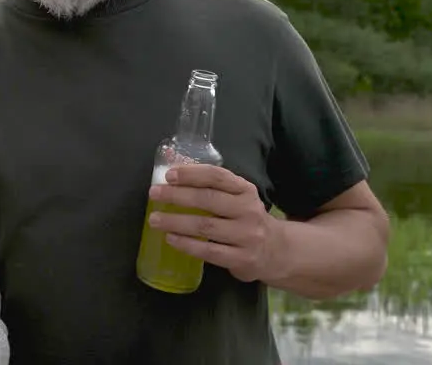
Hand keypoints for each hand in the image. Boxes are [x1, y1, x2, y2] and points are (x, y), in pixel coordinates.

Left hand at [147, 164, 282, 283]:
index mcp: (245, 190)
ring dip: (176, 221)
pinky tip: (170, 239)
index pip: (217, 176)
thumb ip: (211, 187)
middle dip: (177, 195)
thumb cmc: (246, 219)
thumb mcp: (238, 198)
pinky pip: (209, 251)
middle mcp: (248, 211)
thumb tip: (171, 172)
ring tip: (155, 219)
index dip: (191, 174)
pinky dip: (186, 244)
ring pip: (205, 226)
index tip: (168, 174)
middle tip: (154, 194)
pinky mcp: (242, 259)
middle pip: (208, 199)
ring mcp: (246, 236)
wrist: (277, 252)